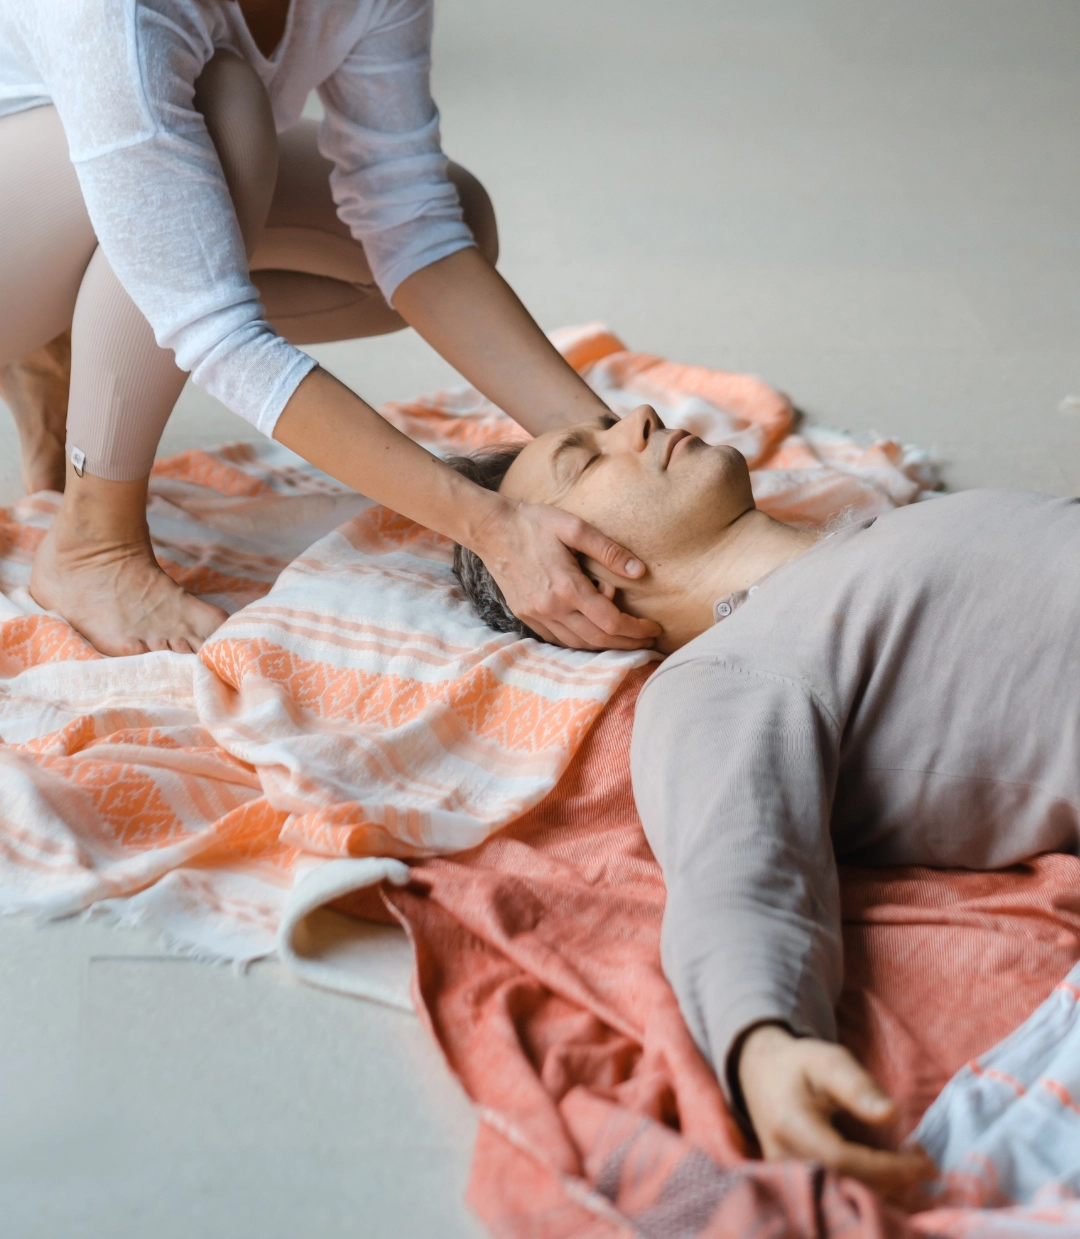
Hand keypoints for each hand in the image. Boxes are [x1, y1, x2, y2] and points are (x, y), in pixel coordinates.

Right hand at [472, 498, 661, 648]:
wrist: (491, 529)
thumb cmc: (535, 523)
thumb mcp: (575, 527)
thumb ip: (608, 551)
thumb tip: (639, 572)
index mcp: (567, 587)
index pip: (611, 622)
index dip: (636, 629)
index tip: (654, 628)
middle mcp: (551, 608)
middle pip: (598, 640)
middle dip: (627, 643)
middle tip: (647, 640)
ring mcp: (536, 615)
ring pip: (578, 644)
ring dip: (605, 646)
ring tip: (626, 639)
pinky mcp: (525, 615)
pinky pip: (558, 640)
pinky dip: (580, 642)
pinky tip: (593, 634)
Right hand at [737, 1024, 935, 1198]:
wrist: (761, 1076)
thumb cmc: (799, 1065)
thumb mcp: (828, 1060)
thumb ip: (858, 1085)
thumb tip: (891, 1114)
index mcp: (790, 1124)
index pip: (844, 1160)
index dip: (889, 1167)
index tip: (925, 1160)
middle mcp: (783, 1159)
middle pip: (845, 1187)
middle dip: (893, 1183)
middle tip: (924, 1165)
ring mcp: (786, 1178)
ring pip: (842, 1200)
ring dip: (883, 1192)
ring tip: (911, 1170)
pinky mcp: (794, 1188)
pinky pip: (834, 1199)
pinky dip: (867, 1192)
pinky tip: (888, 1179)